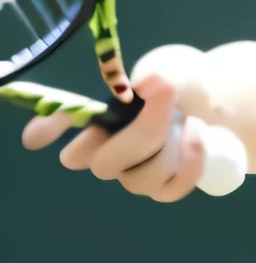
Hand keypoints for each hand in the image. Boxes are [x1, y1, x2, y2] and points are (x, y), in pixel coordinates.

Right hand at [21, 48, 211, 202]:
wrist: (211, 103)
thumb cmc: (178, 86)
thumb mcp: (167, 71)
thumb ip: (153, 77)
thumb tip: (145, 84)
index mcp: (95, 122)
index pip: (63, 127)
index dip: (51, 129)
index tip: (37, 134)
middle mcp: (105, 155)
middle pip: (103, 164)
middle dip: (142, 131)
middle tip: (165, 96)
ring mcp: (132, 177)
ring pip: (143, 177)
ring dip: (172, 144)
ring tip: (188, 118)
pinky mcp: (162, 190)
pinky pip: (171, 189)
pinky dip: (190, 160)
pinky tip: (196, 133)